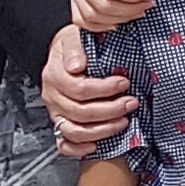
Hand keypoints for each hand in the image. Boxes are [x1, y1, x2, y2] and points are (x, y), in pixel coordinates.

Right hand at [43, 25, 136, 158]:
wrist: (67, 52)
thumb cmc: (75, 45)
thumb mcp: (74, 37)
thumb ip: (75, 48)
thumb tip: (77, 65)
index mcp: (55, 75)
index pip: (80, 89)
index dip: (105, 89)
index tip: (124, 83)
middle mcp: (53, 96)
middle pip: (80, 112)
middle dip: (110, 110)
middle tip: (131, 103)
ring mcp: (56, 112)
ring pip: (74, 130)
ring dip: (102, 130)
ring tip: (123, 122)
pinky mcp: (61, 123)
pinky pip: (64, 143)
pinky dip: (78, 148)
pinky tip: (96, 146)